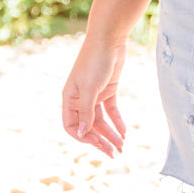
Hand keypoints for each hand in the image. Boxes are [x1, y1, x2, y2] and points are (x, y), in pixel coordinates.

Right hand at [62, 39, 127, 156]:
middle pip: (88, 126)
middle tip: (114, 154)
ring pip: (102, 121)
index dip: (83, 137)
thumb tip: (80, 133)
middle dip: (101, 141)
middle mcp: (80, 99)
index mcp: (69, 98)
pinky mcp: (108, 90)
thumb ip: (86, 111)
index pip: (71, 126)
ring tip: (122, 147)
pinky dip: (118, 122)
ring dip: (111, 134)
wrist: (110, 39)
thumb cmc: (95, 61)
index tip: (97, 143)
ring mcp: (95, 95)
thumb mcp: (90, 88)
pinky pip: (112, 112)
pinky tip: (124, 132)